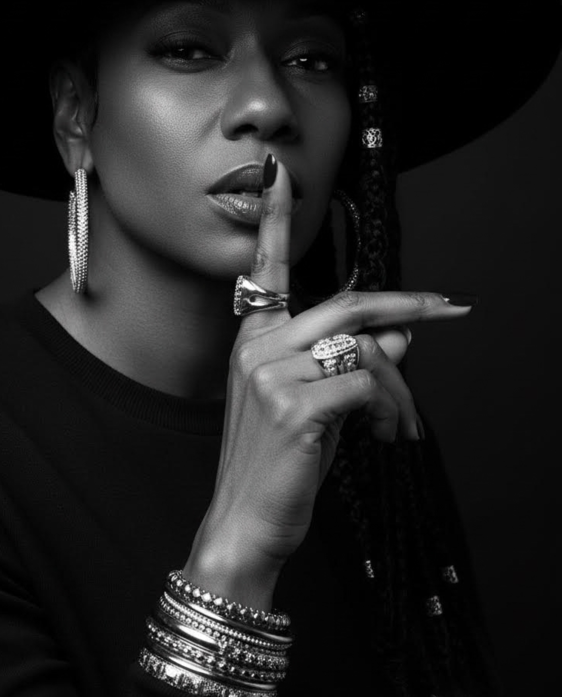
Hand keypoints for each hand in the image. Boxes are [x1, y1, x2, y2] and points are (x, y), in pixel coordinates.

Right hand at [183, 156, 472, 607]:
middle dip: (408, 306)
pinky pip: (368, 385)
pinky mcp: (295, 403)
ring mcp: (272, 372)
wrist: (246, 523)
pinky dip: (389, 409)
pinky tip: (381, 434)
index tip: (275, 173)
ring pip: (367, 350)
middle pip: (348, 305)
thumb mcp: (318, 403)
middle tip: (450, 308)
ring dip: (399, 387)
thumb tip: (399, 333)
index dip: (273, 220)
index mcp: (254, 338)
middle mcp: (258, 345)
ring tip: (401, 423)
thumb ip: (350, 361)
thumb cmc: (280, 463)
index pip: (267, 269)